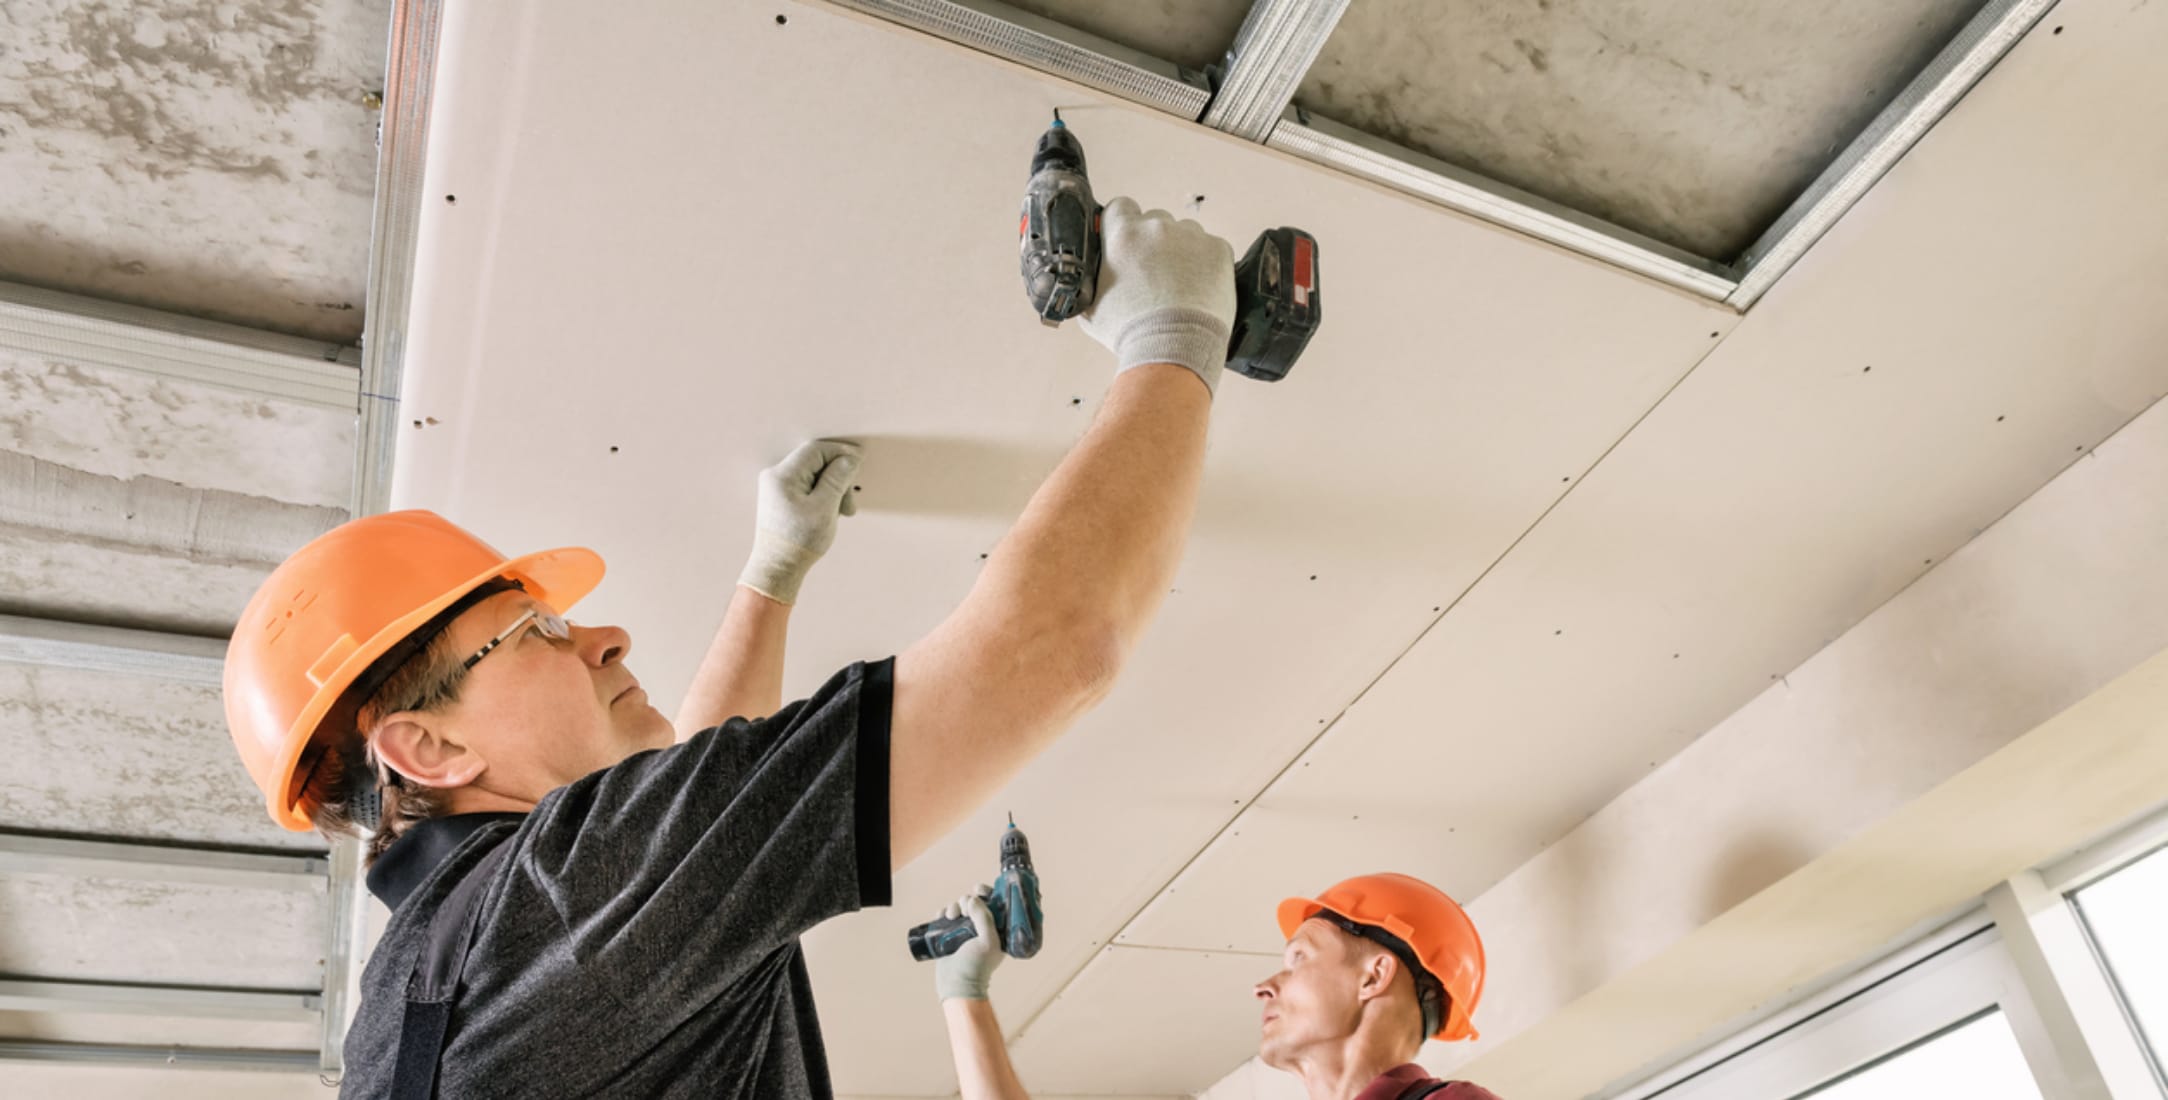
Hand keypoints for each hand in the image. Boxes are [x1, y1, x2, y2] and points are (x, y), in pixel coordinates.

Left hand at [737, 439, 860, 604]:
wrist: (777, 569)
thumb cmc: (798, 543)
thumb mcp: (825, 508)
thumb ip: (837, 479)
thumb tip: (849, 458)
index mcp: (782, 476)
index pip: (816, 450)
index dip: (841, 453)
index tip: (860, 460)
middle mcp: (776, 477)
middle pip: (816, 463)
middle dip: (838, 478)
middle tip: (849, 502)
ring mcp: (777, 487)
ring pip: (814, 475)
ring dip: (833, 489)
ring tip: (841, 512)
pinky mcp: (781, 498)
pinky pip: (807, 486)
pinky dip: (823, 496)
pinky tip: (830, 512)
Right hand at [934, 887, 1003, 1001]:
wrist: (957, 986)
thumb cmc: (977, 967)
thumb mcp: (987, 941)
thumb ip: (984, 918)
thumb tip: (972, 899)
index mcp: (997, 929)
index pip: (995, 904)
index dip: (988, 893)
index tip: (978, 889)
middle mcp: (982, 928)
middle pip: (974, 903)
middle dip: (967, 900)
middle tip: (963, 909)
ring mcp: (965, 932)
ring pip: (959, 908)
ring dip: (954, 906)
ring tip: (951, 916)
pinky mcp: (949, 936)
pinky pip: (945, 917)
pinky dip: (942, 913)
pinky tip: (941, 917)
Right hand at [1079, 196, 1236, 394]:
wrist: (1174, 350)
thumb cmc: (1131, 332)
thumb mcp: (1091, 305)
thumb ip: (1092, 277)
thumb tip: (1091, 269)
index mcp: (1123, 234)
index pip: (1121, 206)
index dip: (1123, 224)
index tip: (1127, 241)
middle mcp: (1157, 227)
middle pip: (1155, 220)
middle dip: (1154, 242)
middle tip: (1154, 273)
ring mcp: (1192, 237)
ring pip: (1185, 234)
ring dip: (1182, 251)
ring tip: (1179, 286)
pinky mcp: (1218, 249)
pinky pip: (1211, 248)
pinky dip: (1206, 264)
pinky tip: (1198, 288)